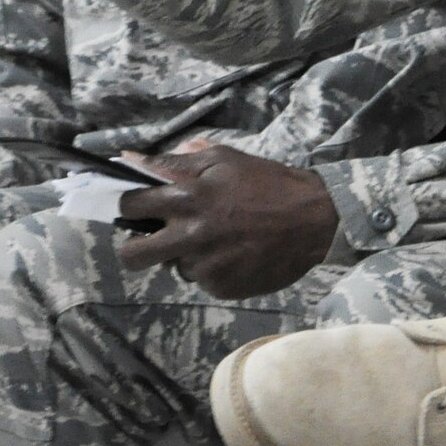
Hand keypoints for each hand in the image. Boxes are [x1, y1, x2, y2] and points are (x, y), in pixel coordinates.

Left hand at [117, 139, 340, 298]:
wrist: (316, 219)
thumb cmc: (269, 183)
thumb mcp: (226, 160)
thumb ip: (178, 161)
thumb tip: (132, 158)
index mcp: (187, 198)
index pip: (130, 206)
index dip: (130, 205)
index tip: (139, 208)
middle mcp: (190, 236)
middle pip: (133, 255)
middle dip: (135, 248)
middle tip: (155, 239)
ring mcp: (206, 266)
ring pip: (175, 267)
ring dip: (189, 255)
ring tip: (219, 240)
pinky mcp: (222, 288)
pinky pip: (204, 281)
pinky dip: (215, 269)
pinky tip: (237, 254)